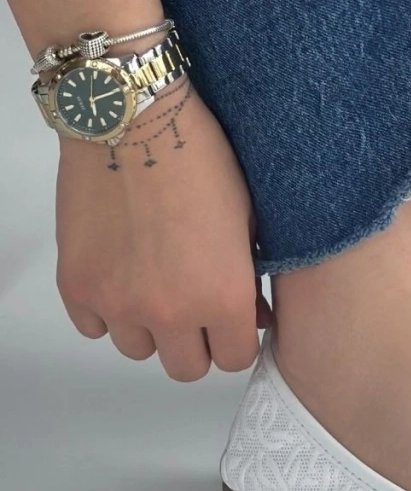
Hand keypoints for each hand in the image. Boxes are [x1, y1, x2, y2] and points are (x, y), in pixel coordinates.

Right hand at [55, 79, 272, 380]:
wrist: (134, 122)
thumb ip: (252, 279)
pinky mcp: (76, 286)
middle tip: (198, 307)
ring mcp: (117, 302)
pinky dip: (108, 309)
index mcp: (223, 296)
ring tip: (157, 282)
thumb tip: (255, 318)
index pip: (234, 359)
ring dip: (150, 327)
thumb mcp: (248, 220)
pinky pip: (94, 326)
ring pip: (137, 349)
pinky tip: (123, 273)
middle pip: (186, 368)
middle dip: (198, 342)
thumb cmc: (202, 160)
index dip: (237, 340)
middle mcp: (169, 311)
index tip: (234, 323)